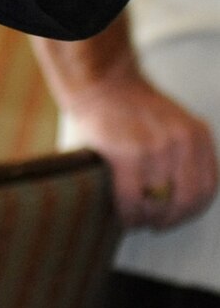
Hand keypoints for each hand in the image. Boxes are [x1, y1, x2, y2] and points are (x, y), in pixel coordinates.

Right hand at [57, 68, 219, 230]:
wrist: (100, 82)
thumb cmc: (132, 106)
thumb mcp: (173, 123)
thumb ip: (185, 153)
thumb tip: (180, 200)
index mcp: (197, 135)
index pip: (206, 187)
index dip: (192, 209)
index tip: (177, 216)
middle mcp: (182, 141)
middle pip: (186, 199)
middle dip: (171, 219)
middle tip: (157, 225)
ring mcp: (154, 148)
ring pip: (158, 203)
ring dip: (148, 219)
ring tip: (138, 221)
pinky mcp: (126, 155)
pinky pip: (131, 198)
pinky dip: (128, 214)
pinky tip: (124, 217)